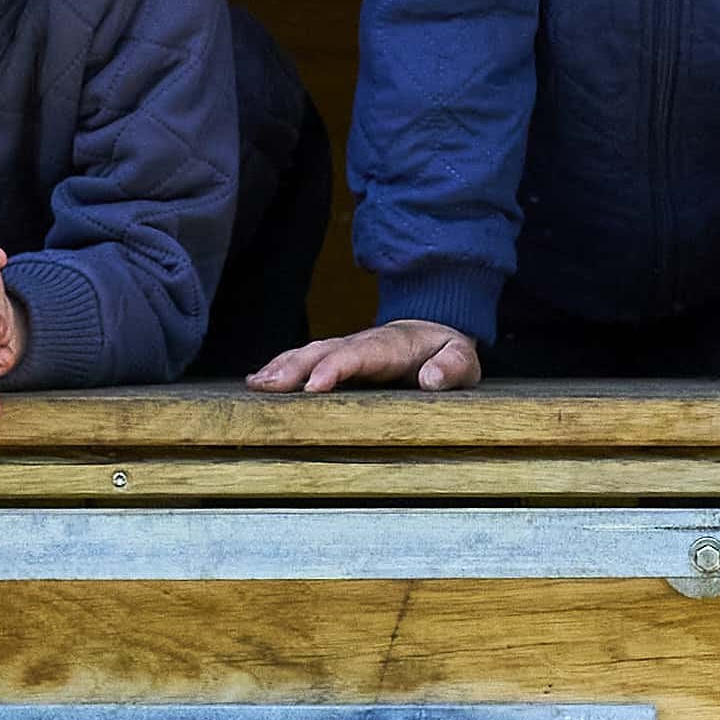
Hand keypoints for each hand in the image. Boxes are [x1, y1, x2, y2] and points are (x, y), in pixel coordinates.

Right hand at [241, 315, 483, 395]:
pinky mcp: (335, 358)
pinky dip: (280, 366)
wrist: (433, 332)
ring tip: (256, 384)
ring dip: (281, 367)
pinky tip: (258, 381)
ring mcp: (345, 349)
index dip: (336, 368)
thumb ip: (452, 367)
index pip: (360, 356)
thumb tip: (431, 379)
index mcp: (391, 347)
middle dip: (295, 368)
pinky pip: (305, 359)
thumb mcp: (463, 359)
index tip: (314, 385)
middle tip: (269, 387)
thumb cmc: (447, 352)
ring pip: (308, 353)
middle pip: (324, 352)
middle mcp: (362, 344)